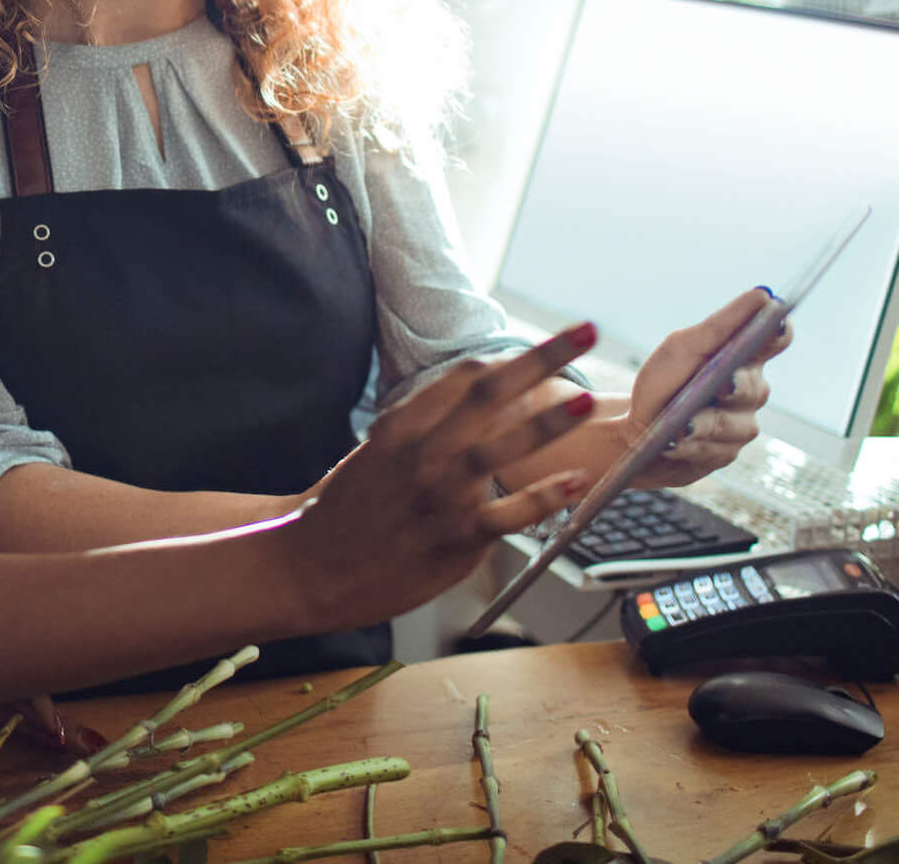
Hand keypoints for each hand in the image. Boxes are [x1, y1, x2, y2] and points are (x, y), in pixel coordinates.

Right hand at [279, 324, 603, 629]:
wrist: (312, 568)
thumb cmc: (346, 510)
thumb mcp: (377, 452)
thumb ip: (422, 427)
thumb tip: (469, 404)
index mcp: (402, 426)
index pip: (467, 376)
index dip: (514, 357)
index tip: (550, 345)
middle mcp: (421, 453)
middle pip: (490, 392)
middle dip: (543, 358)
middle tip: (583, 332)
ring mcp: (439, 495)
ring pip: (502, 448)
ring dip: (549, 421)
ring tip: (586, 401)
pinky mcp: (454, 539)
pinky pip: (509, 514)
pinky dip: (545, 496)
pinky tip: (574, 482)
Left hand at [625, 288, 790, 487]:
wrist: (636, 431)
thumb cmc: (663, 383)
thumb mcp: (683, 348)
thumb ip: (720, 326)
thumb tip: (762, 295)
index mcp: (743, 357)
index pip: (775, 340)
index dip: (779, 332)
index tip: (774, 322)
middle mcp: (749, 391)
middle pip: (755, 388)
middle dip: (735, 387)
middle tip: (723, 384)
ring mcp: (741, 425)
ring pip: (736, 425)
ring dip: (705, 423)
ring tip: (681, 424)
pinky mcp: (725, 454)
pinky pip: (717, 451)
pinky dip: (690, 444)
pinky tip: (672, 442)